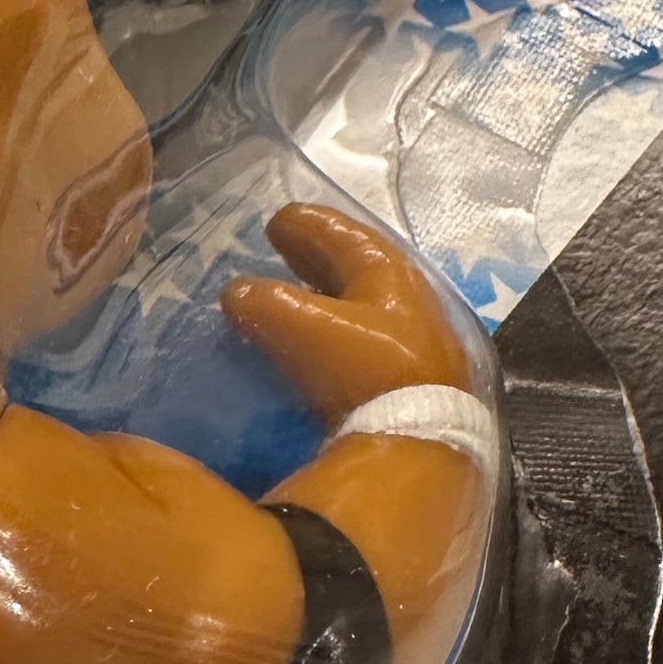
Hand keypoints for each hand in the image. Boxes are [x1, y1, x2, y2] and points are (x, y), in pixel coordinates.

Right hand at [221, 202, 470, 422]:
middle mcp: (410, 297)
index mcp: (388, 273)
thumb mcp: (307, 331)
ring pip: (364, 299)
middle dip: (318, 253)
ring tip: (295, 289)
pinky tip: (320, 337)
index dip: (309, 224)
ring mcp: (416, 337)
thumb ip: (268, 306)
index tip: (277, 220)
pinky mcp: (414, 375)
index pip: (344, 234)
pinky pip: (367, 331)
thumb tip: (236, 293)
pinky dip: (339, 323)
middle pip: (358, 264)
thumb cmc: (367, 373)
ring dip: (328, 289)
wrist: (426, 443)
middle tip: (282, 246)